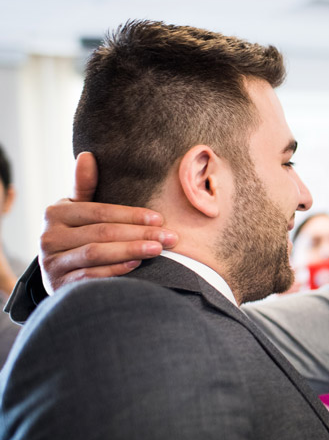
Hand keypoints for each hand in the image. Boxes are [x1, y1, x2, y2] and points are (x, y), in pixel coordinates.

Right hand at [39, 152, 177, 291]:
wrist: (59, 272)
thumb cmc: (77, 234)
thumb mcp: (78, 209)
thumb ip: (84, 186)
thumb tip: (87, 155)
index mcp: (56, 213)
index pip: (99, 212)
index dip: (131, 215)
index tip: (159, 218)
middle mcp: (48, 237)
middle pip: (101, 233)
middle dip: (139, 234)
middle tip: (169, 237)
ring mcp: (52, 262)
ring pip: (96, 254)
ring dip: (130, 251)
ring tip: (157, 249)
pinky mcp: (59, 284)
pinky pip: (90, 276)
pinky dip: (115, 270)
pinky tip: (136, 265)